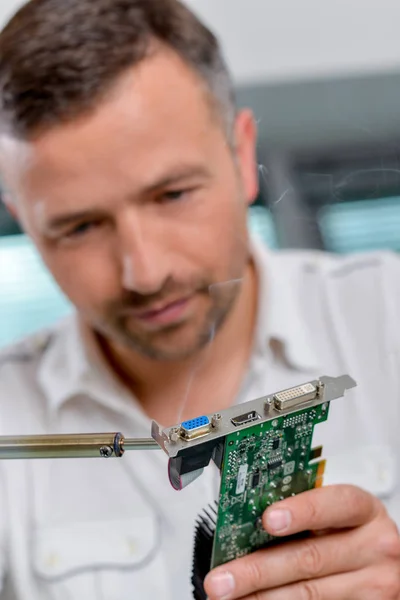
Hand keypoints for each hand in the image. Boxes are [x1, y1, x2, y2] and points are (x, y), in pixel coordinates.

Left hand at [204, 485, 399, 598]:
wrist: (383, 565)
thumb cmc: (350, 533)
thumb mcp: (336, 514)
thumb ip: (303, 512)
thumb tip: (245, 516)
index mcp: (364, 510)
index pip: (335, 504)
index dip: (301, 510)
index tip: (266, 519)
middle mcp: (376, 546)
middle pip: (310, 558)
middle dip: (258, 569)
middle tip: (221, 578)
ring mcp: (375, 584)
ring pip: (310, 593)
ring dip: (262, 597)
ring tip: (229, 597)